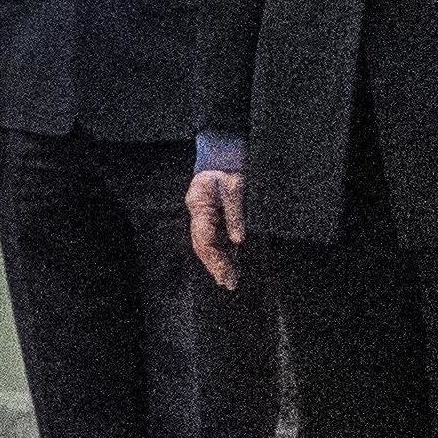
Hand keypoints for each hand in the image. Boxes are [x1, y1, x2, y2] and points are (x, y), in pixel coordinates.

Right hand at [186, 166, 243, 290]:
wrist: (223, 154)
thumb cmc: (229, 167)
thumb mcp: (235, 187)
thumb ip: (235, 214)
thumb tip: (238, 240)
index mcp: (199, 205)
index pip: (204, 238)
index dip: (215, 258)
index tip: (226, 273)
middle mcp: (199, 214)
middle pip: (204, 245)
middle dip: (216, 266)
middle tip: (229, 283)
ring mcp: (204, 216)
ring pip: (209, 244)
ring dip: (220, 262)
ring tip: (230, 280)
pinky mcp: (213, 217)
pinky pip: (216, 238)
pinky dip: (224, 252)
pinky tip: (233, 264)